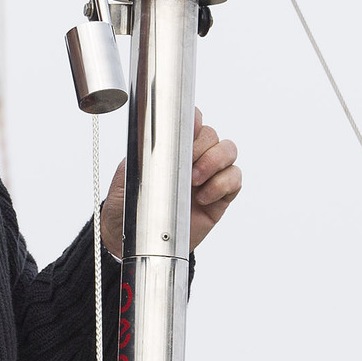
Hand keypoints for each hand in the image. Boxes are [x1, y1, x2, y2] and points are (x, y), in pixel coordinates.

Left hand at [99, 111, 241, 254]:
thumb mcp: (127, 174)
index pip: (192, 121)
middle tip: (186, 166)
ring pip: (229, 152)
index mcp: (172, 147)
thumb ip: (140, 154)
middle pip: (213, 135)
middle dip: (202, 147)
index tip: (187, 130)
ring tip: (195, 181)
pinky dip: (223, 184)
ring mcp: (209, 176)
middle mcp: (194, 157)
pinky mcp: (220, 197)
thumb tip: (154, 140)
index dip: (194, 121)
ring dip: (214, 162)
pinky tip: (204, 197)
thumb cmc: (129, 204)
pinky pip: (235, 180)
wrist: (135, 239)